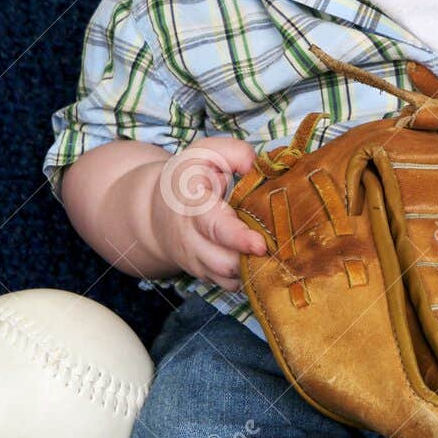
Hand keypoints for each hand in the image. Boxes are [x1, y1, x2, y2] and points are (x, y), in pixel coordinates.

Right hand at [153, 136, 267, 292]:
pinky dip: (249, 278)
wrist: (156, 210)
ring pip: (228, 278)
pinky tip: (264, 261)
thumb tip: (260, 168)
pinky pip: (230, 285)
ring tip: (276, 254)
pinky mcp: (205, 275)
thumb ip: (236, 153)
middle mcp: (190, 239)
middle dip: (253, 258)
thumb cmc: (188, 178)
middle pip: (223, 261)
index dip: (238, 237)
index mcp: (191, 205)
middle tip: (281, 247)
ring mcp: (196, 261)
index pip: (213, 226)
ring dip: (254, 269)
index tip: (261, 244)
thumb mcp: (206, 152)